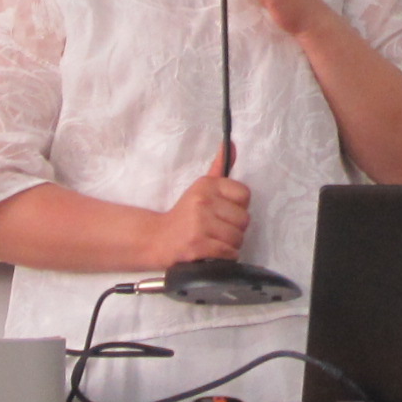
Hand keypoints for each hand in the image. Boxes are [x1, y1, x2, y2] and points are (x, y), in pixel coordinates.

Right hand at [148, 147, 250, 266]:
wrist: (157, 239)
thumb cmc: (184, 214)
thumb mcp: (200, 188)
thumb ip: (218, 167)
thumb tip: (232, 145)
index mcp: (207, 185)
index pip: (244, 195)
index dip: (238, 207)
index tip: (224, 213)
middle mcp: (204, 201)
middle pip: (244, 219)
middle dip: (235, 229)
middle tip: (218, 231)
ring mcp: (200, 224)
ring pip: (237, 238)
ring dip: (230, 245)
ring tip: (215, 242)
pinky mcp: (197, 245)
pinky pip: (228, 253)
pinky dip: (225, 257)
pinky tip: (213, 252)